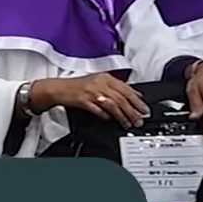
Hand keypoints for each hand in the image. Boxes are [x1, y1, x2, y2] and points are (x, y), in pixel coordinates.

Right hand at [29, 74, 148, 127]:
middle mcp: (99, 83)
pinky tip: (109, 120)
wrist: (58, 88)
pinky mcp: (83, 100)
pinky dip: (105, 116)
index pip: (126, 89)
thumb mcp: (99, 82)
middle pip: (121, 98)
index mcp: (106, 78)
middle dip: (132, 111)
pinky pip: (97, 110)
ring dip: (122, 116)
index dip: (137, 101)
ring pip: (112, 105)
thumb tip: (136, 95)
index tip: (144, 109)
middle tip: (139, 120)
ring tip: (128, 123)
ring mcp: (91, 91)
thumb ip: (117, 88)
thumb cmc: (78, 86)